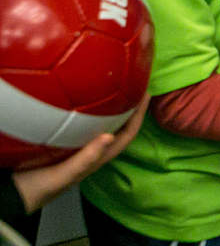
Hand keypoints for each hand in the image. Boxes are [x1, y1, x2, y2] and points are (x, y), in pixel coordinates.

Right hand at [12, 93, 148, 212]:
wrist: (9, 195)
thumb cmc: (35, 189)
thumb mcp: (62, 176)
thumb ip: (85, 160)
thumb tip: (109, 137)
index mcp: (95, 160)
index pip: (125, 135)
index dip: (138, 116)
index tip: (146, 95)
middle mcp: (89, 152)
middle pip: (116, 126)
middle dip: (128, 107)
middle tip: (134, 84)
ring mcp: (75, 148)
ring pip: (99, 124)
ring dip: (109, 107)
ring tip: (114, 87)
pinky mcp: (59, 144)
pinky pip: (79, 124)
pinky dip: (85, 111)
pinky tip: (80, 100)